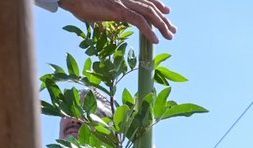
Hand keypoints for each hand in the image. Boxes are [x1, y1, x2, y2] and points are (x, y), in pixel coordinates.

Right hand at [58, 0, 175, 42]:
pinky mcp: (118, 10)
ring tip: (169, 36)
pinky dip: (149, 31)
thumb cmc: (79, 1)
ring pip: (149, 14)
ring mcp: (123, 2)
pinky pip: (139, 21)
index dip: (158, 4)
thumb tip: (103, 19)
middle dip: (164, 19)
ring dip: (161, 26)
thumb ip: (106, 12)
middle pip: (151, 7)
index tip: (167, 11)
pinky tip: (155, 40)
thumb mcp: (98, 8)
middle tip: (173, 30)